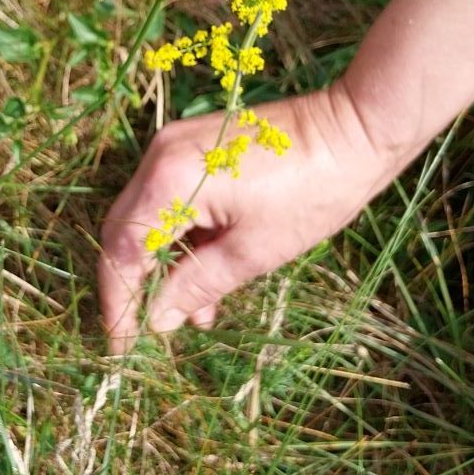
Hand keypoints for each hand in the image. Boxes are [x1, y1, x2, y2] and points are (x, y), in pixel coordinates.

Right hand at [98, 80, 396, 353]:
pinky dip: (183, 237)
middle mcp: (161, 155)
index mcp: (169, 180)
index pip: (123, 250)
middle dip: (135, 284)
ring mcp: (177, 146)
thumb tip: (158, 320)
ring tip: (194, 314)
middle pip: (126, 230)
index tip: (121, 344)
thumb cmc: (312, 192)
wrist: (355, 130)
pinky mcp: (197, 145)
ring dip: (164, 265)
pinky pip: (172, 198)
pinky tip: (207, 275)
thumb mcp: (253, 252)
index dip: (118, 301)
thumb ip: (197, 285)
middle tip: (147, 332)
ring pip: (150, 216)